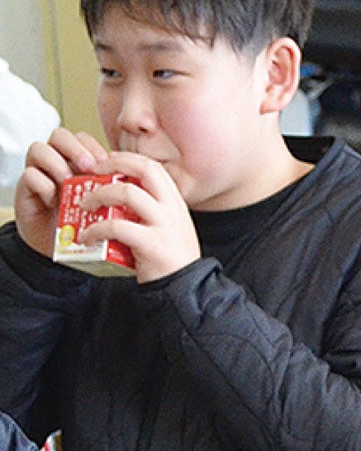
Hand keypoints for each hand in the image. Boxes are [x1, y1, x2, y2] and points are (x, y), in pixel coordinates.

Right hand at [14, 127, 107, 256]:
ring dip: (56, 163)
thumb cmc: (88, 225)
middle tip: (90, 168)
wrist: (66, 249)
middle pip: (60, 136)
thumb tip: (140, 182)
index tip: (108, 164)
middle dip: (76, 148)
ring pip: (39, 149)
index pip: (82, 139)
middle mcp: (58, 162)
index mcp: (79, 163)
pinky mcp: (27, 189)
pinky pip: (30, 175)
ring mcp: (41, 173)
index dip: (94, 146)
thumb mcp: (107, 205)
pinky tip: (54, 201)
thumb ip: (116, 190)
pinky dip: (43, 185)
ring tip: (68, 183)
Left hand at [78, 151, 200, 282]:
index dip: (127, 159)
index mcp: (176, 204)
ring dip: (100, 194)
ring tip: (85, 205)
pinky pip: (117, 227)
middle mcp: (173, 210)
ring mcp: (164, 226)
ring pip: (128, 193)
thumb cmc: (171, 263)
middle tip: (93, 172)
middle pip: (144, 170)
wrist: (186, 291)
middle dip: (114, 164)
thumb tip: (118, 198)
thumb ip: (151, 213)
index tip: (108, 163)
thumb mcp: (168, 230)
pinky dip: (95, 229)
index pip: (153, 168)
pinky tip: (86, 236)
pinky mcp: (152, 245)